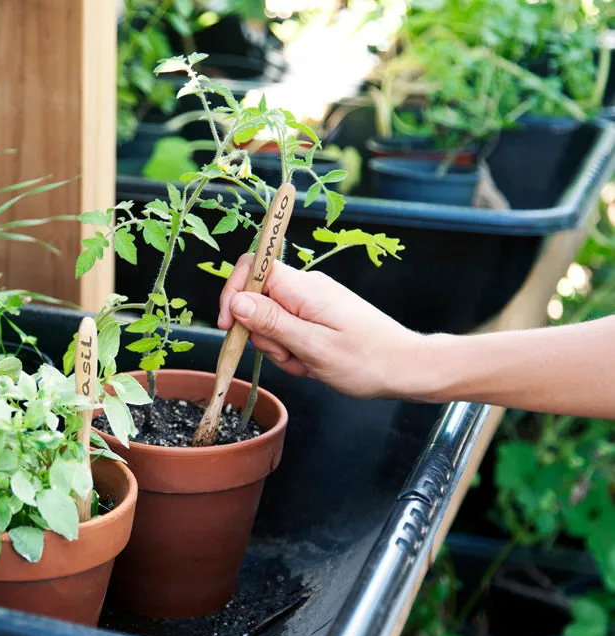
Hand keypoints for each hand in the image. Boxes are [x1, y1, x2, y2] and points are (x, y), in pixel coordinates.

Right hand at [217, 255, 427, 399]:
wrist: (406, 368)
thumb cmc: (367, 360)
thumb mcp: (313, 347)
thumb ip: (272, 323)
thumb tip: (236, 301)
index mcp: (304, 288)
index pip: (252, 268)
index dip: (232, 294)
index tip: (229, 326)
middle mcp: (307, 288)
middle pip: (258, 301)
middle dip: (264, 335)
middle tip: (292, 356)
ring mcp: (313, 302)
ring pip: (272, 322)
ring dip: (282, 349)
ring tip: (309, 363)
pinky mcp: (318, 315)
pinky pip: (290, 331)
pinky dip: (295, 351)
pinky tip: (314, 363)